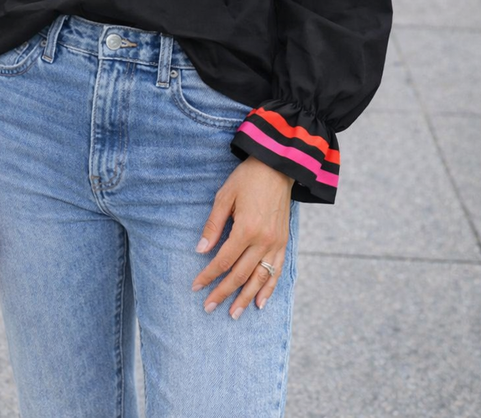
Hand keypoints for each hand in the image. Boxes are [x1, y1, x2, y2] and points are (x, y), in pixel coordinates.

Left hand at [191, 155, 292, 319]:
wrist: (277, 166)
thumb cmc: (247, 179)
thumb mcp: (224, 197)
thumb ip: (213, 226)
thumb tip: (200, 251)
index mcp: (245, 229)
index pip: (222, 261)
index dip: (208, 275)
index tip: (196, 287)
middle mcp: (263, 240)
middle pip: (240, 274)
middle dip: (223, 293)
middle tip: (209, 308)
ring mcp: (276, 242)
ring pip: (260, 278)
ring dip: (246, 297)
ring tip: (234, 314)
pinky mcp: (284, 241)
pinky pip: (277, 270)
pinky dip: (269, 288)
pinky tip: (261, 302)